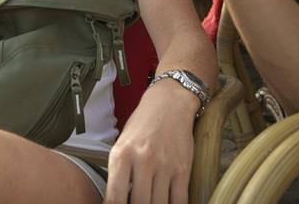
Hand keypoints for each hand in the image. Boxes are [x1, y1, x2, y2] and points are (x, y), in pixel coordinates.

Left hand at [105, 78, 196, 203]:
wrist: (169, 104)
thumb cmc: (143, 125)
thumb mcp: (122, 145)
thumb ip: (119, 173)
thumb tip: (118, 200)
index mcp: (122, 155)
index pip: (115, 198)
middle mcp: (143, 161)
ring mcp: (165, 166)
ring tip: (150, 201)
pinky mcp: (183, 170)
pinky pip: (180, 201)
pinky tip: (167, 203)